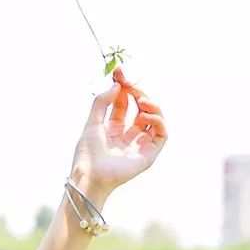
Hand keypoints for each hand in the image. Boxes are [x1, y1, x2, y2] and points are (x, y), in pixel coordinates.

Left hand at [69, 67, 167, 201]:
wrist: (90, 176)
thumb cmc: (88, 154)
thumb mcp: (92, 122)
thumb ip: (102, 102)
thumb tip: (116, 85)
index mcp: (112, 128)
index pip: (123, 102)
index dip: (123, 87)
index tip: (120, 73)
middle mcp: (127, 134)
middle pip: (140, 107)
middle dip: (138, 93)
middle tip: (132, 86)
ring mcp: (139, 143)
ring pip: (155, 118)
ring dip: (151, 105)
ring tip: (141, 101)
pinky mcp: (149, 153)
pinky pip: (162, 133)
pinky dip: (158, 120)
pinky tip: (146, 114)